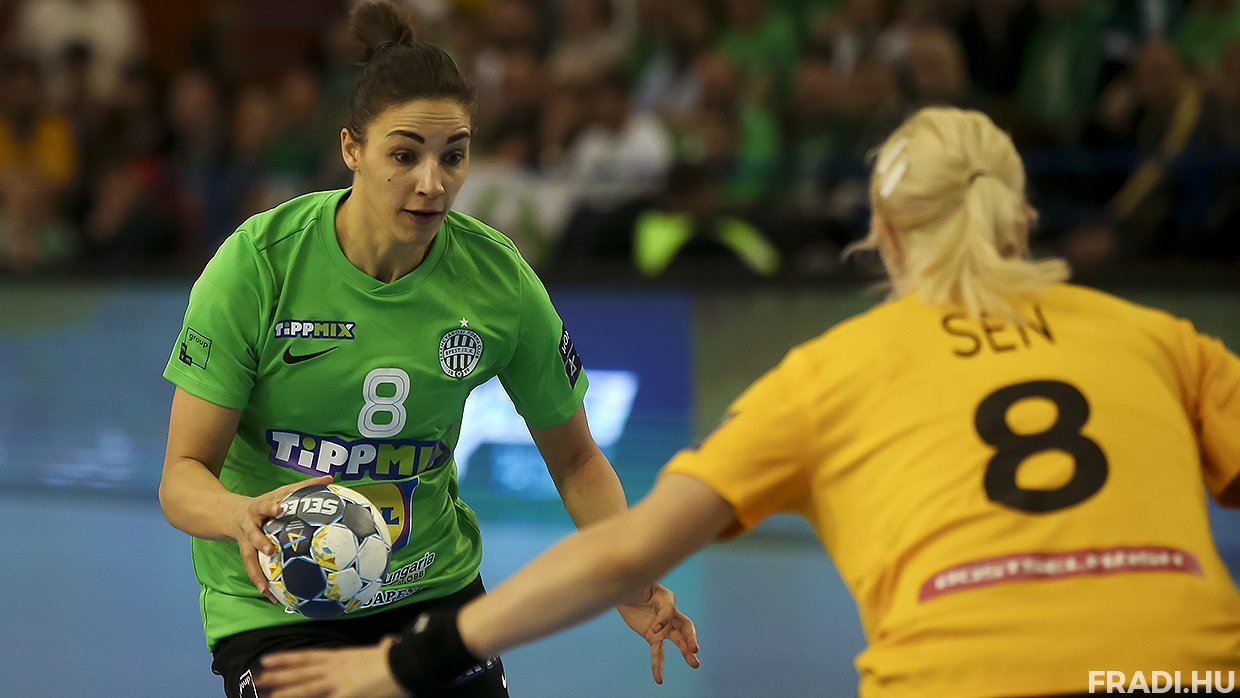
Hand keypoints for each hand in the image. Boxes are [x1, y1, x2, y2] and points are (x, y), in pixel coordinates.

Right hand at [232, 475, 332, 602]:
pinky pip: (253, 570)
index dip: (272, 508)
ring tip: (267, 588)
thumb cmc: (266, 503)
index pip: (266, 506)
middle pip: (253, 534)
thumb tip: (329, 477)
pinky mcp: (246, 554)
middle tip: (270, 550)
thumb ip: (305, 485)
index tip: (280, 509)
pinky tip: (272, 598)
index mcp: (261, 509)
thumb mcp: (282, 492)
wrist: (231, 514)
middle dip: (260, 542)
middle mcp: (250, 526)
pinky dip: (261, 583)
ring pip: (249, 558)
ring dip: (258, 573)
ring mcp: (246, 542)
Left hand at [255, 636, 404, 697]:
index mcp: (341, 656)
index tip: (268, 659)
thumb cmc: (399, 656)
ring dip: (283, 690)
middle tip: (255, 677)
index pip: (307, 657)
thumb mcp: (387, 648)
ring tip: (264, 693)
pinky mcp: (346, 694)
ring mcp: (338, 681)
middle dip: (277, 675)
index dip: (286, 659)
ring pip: (304, 687)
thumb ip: (384, 646)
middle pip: (300, 671)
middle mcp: (335, 667)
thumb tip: (388, 642)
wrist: (407, 662)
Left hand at [616, 583, 699, 683]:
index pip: (678, 618)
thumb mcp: (652, 591)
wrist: (625, 589)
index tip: (655, 629)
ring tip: (696, 664)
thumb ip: (662, 610)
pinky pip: (657, 653)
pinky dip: (658, 666)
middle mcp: (670, 618)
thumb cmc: (640, 586)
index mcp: (672, 605)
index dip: (668, 624)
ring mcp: (662, 628)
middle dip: (691, 641)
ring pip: (677, 643)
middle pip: (685, 631)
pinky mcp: (651, 636)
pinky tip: (659, 679)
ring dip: (685, 654)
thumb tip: (658, 630)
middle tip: (695, 651)